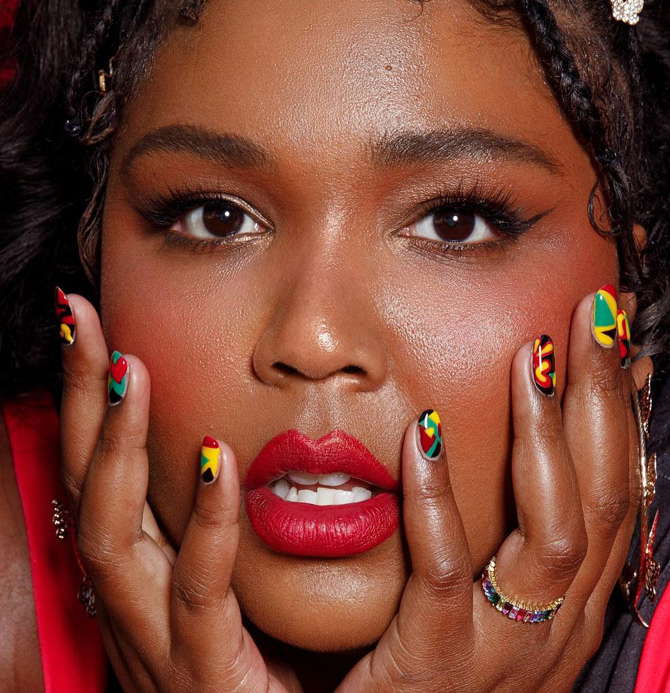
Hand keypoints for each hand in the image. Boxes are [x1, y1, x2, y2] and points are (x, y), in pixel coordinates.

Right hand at [58, 293, 301, 692]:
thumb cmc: (283, 667)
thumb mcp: (246, 580)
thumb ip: (234, 516)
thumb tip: (235, 437)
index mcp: (145, 575)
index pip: (100, 472)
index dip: (89, 400)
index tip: (92, 325)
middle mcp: (135, 602)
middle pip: (86, 486)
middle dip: (82, 399)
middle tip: (80, 318)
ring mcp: (161, 643)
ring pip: (112, 535)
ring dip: (116, 447)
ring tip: (133, 371)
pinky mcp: (207, 678)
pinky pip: (197, 595)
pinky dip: (203, 525)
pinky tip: (217, 460)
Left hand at [334, 290, 643, 692]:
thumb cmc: (426, 673)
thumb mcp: (481, 602)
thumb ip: (495, 532)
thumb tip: (496, 439)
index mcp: (564, 605)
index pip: (612, 493)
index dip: (620, 413)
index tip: (612, 337)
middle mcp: (553, 625)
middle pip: (600, 496)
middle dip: (604, 398)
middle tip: (596, 314)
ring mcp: (502, 650)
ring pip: (554, 532)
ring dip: (547, 437)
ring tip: (529, 359)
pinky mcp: (435, 665)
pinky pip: (444, 573)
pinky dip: (438, 499)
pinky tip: (422, 434)